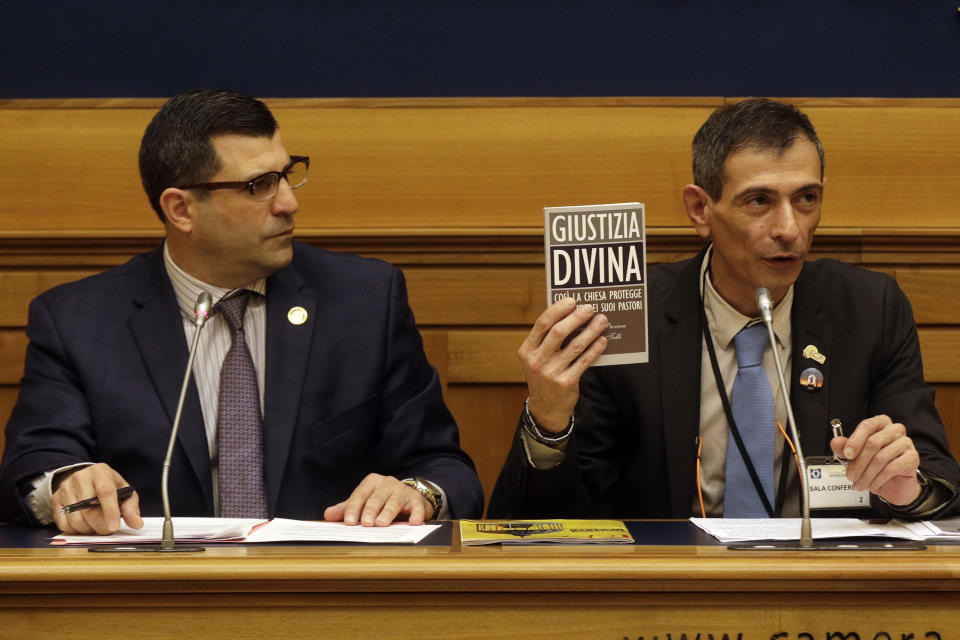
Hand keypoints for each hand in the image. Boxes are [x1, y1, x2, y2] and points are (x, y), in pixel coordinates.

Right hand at [50, 463, 142, 534]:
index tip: (114, 527)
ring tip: (96, 527)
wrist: (85, 478)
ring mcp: (65, 488)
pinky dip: (76, 531)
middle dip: (100, 526)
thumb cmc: (109, 486)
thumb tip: (137, 524)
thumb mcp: (124, 492)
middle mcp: (80, 477)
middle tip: (108, 530)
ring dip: (88, 530)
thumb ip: (131, 508)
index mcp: (100, 472)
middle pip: (88, 509)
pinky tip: (84, 525)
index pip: (105, 492)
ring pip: (76, 520)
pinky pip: (64, 524)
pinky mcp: (55, 500)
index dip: (110, 512)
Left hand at [323, 473, 433, 525]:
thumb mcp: (364, 502)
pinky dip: (416, 514)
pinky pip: (417, 507)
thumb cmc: (382, 501)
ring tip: (382, 523)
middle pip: (377, 497)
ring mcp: (403, 491)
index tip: (349, 522)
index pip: (360, 494)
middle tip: (366, 523)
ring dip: (388, 512)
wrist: (408, 497)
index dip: (354, 508)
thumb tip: (327, 515)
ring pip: (394, 501)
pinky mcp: (417, 500)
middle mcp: (387, 483)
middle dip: (370, 510)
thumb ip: (347, 508)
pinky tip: (414, 522)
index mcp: (372, 482)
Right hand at [519, 298, 608, 432]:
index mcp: (527, 350)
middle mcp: (537, 361)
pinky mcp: (566, 383)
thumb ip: (547, 340)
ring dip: (591, 330)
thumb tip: (570, 315)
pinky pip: (584, 361)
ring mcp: (551, 373)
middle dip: (577, 317)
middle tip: (590, 308)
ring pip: (575, 346)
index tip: (572, 301)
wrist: (546, 409)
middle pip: (558, 332)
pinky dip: (595, 349)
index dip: (558, 310)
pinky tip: (602, 340)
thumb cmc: (544, 377)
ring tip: (601, 321)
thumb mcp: (537, 358)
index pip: (542, 324)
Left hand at [830, 414, 922, 505]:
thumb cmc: (873, 466)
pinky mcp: (913, 458)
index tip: (847, 454)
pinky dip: (878, 478)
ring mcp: (906, 443)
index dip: (855, 440)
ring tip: (859, 483)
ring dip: (867, 474)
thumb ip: (843, 448)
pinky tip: (873, 484)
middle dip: (858, 463)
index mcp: (880, 423)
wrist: (893, 485)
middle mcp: (895, 430)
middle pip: (873, 443)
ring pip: (881, 457)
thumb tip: (836, 442)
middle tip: (850, 476)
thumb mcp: (854, 456)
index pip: (867, 426)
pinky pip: (892, 468)